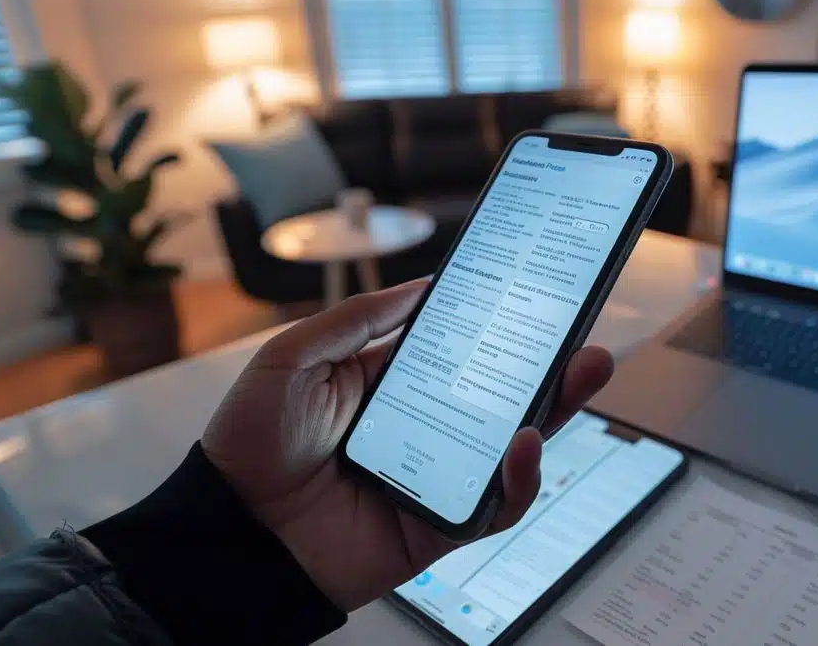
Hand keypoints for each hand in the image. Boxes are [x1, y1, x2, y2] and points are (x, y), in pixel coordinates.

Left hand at [201, 279, 613, 610]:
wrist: (232, 532)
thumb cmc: (250, 443)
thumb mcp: (294, 356)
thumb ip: (359, 320)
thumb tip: (425, 285)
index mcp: (394, 382)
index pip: (463, 348)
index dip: (499, 323)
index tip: (535, 293)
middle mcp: (425, 425)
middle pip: (503, 392)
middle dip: (550, 363)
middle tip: (585, 334)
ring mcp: (438, 474)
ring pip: (514, 443)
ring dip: (557, 408)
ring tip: (583, 372)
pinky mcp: (442, 523)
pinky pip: (496, 504)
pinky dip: (520, 478)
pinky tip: (523, 444)